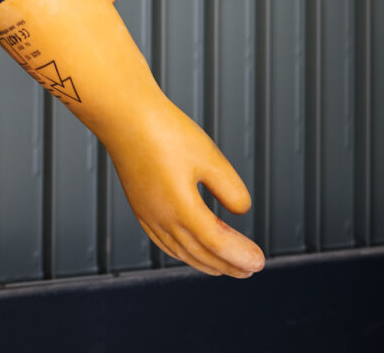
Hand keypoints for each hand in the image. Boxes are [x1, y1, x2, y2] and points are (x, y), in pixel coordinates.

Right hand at [112, 95, 264, 278]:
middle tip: (249, 269)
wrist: (124, 115)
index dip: (240, 255)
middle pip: (200, 253)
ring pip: (180, 251)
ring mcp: (147, 215)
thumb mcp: (208, 155)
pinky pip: (163, 242)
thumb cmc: (165, 131)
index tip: (260, 261)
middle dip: (227, 265)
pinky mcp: (139, 206)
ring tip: (223, 267)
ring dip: (205, 263)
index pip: (218, 243)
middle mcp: (162, 219)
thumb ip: (229, 188)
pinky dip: (181, 252)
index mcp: (182, 209)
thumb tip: (241, 210)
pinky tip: (187, 249)